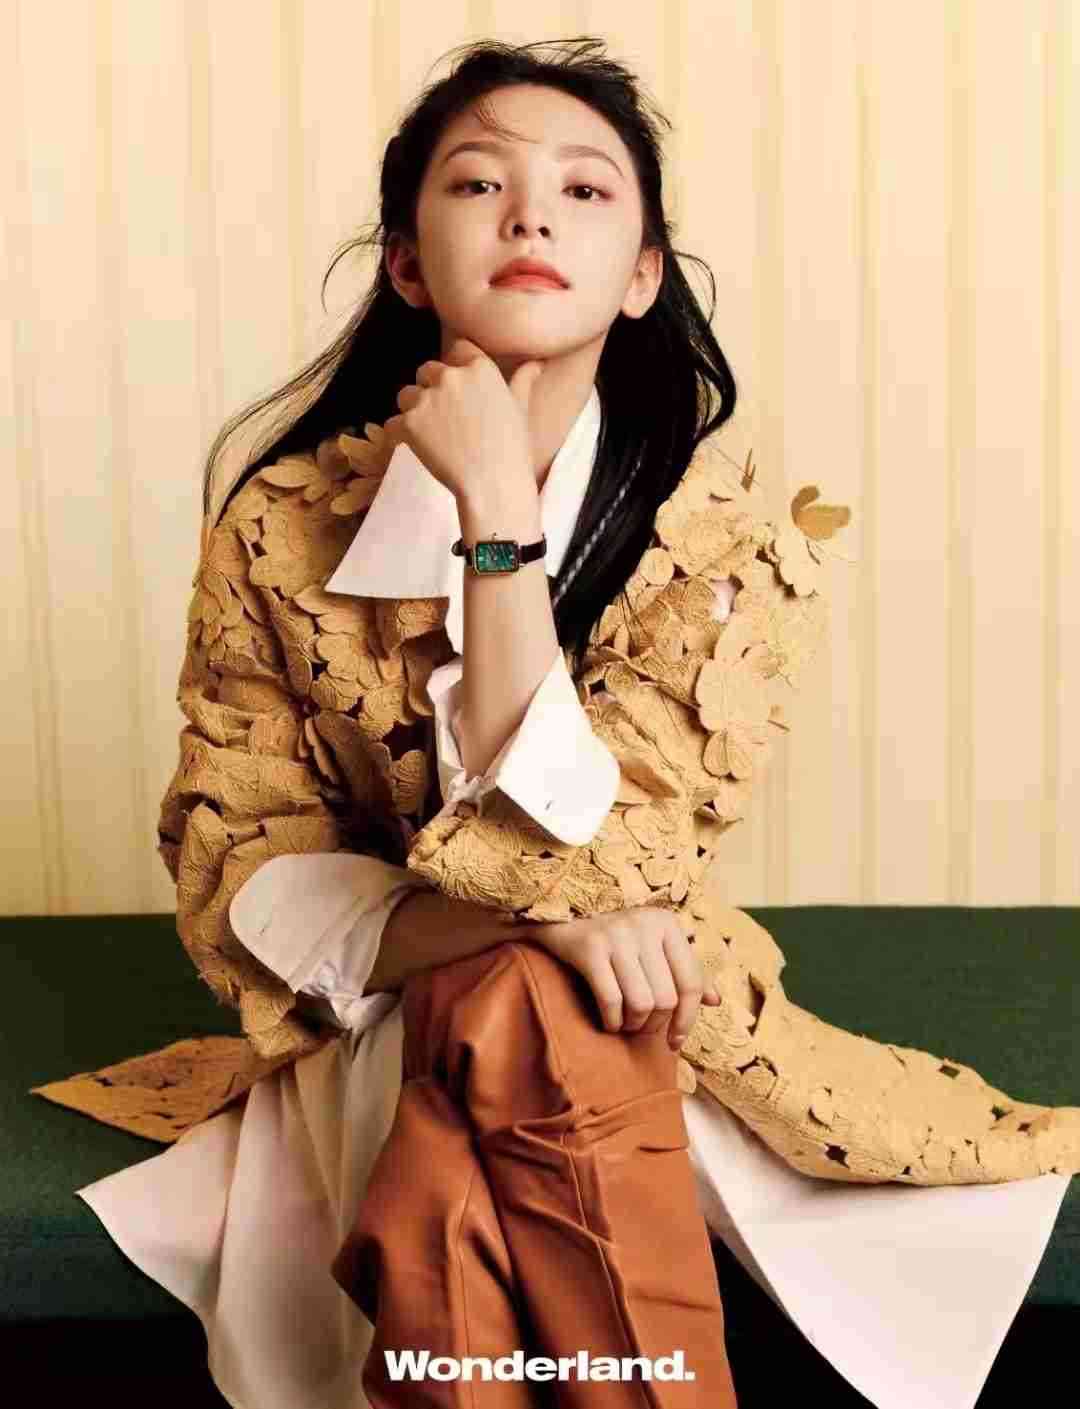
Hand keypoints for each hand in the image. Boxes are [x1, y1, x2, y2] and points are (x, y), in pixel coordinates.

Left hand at [382, 338, 543, 501]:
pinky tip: (420, 450)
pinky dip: (400, 436)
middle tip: (446, 419)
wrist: (494, 485)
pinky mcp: (409, 424)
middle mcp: (451, 376)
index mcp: (479, 367)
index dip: (456, 369)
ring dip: (414, 411)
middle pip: (427, 371)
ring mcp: (427, 399)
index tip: (461, 392)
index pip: (457, 350)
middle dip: (432, 389)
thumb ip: (522, 380)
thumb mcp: (520, 408)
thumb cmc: (512, 449)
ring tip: (433, 435)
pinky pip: (393, 423)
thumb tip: (536, 363)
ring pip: (406, 395)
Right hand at [523, 906, 721, 1049]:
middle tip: (642, 1029)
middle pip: (666, 999)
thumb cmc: (616, 939)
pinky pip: (611, 1000)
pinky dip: (612, 1021)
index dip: (687, 1020)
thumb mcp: (654, 946)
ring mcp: (616, 934)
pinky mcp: (590, 947)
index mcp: (667, 923)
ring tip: (626, 1024)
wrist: (562, 917)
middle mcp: (645, 924)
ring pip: (642, 1003)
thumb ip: (685, 971)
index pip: (691, 982)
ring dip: (633, 1025)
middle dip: (654, 1025)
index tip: (675, 1041)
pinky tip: (610, 1022)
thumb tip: (716, 1001)